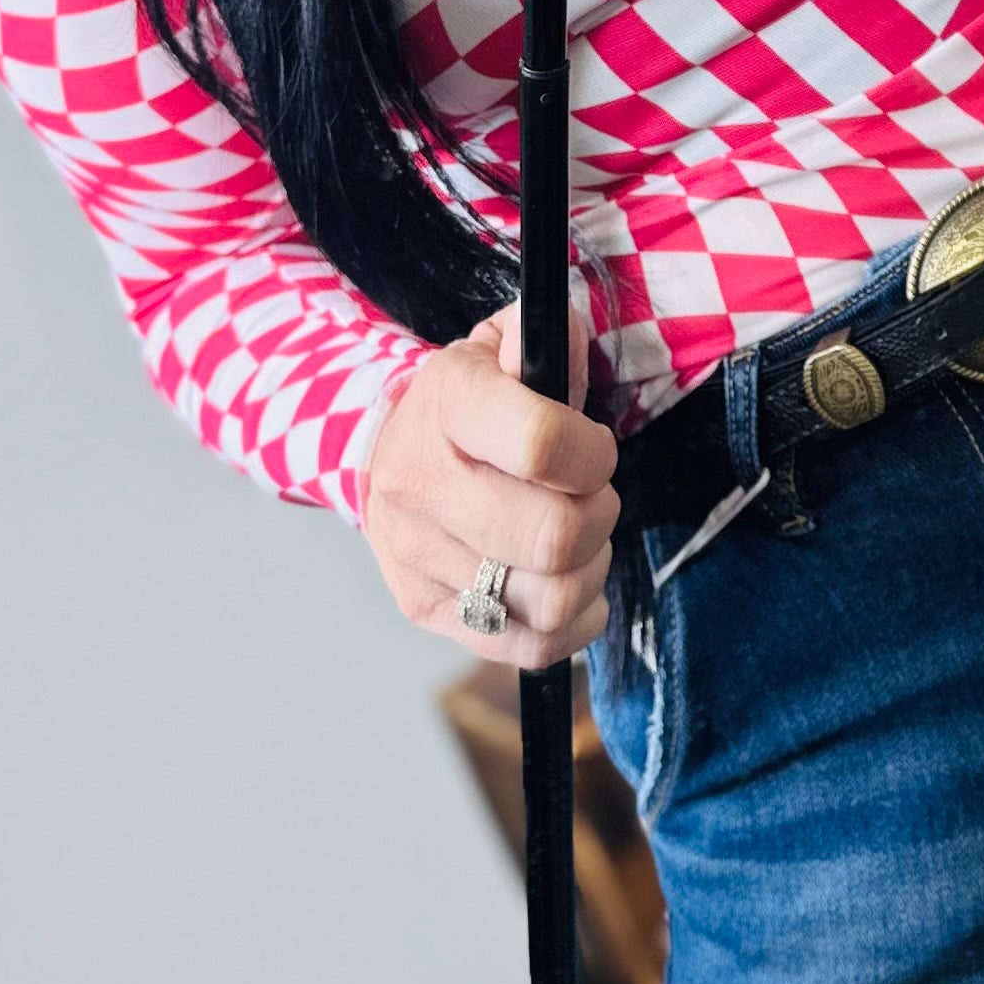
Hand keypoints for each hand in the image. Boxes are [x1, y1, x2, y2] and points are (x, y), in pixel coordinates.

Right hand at [361, 310, 619, 669]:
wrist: (384, 452)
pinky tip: (566, 585)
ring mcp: (416, 556)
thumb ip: (543, 338)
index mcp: (448, 405)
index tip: (593, 450)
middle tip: (590, 499)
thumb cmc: (466, 403)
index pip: (543, 446)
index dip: (593, 455)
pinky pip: (531, 646)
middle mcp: (420, 484)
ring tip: (577, 542)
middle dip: (599, 517)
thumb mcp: (499, 349)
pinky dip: (573, 622)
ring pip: (549, 600)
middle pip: (554, 537)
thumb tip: (569, 337)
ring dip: (589, 572)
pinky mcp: (424, 609)